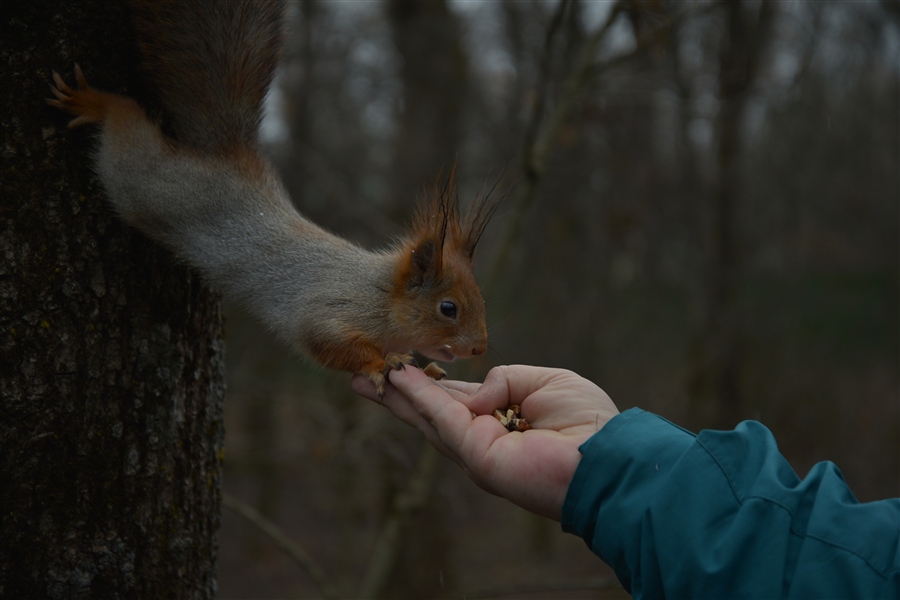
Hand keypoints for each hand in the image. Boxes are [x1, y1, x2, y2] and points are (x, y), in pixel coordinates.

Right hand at [352, 364, 619, 520]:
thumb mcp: (545, 381)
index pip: (454, 400)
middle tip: (363, 376)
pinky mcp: (477, 455)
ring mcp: (476, 449)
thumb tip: (477, 394)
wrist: (606, 456)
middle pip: (430, 411)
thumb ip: (505, 378)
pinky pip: (443, 417)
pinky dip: (419, 396)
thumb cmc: (587, 422)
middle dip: (397, 393)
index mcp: (500, 418)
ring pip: (427, 416)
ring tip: (365, 379)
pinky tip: (398, 378)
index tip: (401, 367)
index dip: (427, 384)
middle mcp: (482, 436)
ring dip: (396, 396)